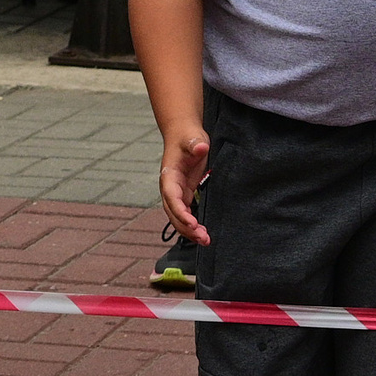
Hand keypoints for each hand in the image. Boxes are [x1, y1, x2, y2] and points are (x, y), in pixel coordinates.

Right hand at [158, 125, 211, 245]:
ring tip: (205, 240)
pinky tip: (203, 234)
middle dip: (186, 228)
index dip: (181, 212)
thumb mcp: (193, 139)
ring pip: (178, 218)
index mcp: (169, 177)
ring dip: (190, 231)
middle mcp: (170, 188)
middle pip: (174, 213)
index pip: (172, 198)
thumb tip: (200, 147)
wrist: (183, 135)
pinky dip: (192, 225)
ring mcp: (177, 193)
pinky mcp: (185, 194)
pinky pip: (186, 214)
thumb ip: (195, 144)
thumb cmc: (187, 137)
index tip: (192, 223)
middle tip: (203, 238)